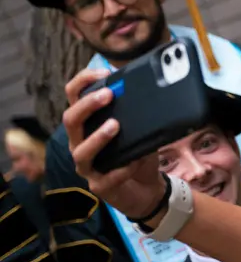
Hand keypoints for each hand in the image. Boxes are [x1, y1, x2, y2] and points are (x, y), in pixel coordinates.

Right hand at [63, 68, 166, 218]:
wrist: (149, 189)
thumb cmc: (139, 155)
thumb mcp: (140, 131)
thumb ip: (137, 114)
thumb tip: (148, 90)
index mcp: (87, 125)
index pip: (74, 97)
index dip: (83, 82)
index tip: (104, 72)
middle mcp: (80, 143)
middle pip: (70, 120)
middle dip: (87, 106)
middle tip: (108, 95)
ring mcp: (87, 166)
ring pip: (81, 151)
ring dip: (98, 137)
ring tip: (115, 125)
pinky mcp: (99, 186)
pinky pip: (105, 177)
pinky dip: (121, 168)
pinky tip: (134, 162)